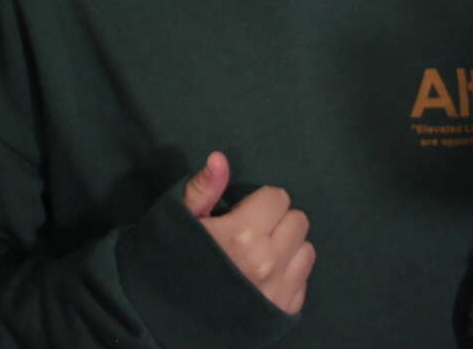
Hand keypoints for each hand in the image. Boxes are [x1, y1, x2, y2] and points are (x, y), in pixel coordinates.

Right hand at [183, 150, 313, 314]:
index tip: (245, 212)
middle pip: (298, 221)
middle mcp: (266, 262)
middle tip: (255, 232)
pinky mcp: (283, 311)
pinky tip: (267, 278)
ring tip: (263, 254)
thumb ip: (204, 188)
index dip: (261, 201)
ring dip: (288, 248)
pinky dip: (290, 275)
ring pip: (306, 250)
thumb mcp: (181, 220)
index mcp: (242, 233)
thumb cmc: (173, 260)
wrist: (166, 315)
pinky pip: (304, 281)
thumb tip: (220, 158)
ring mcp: (277, 290)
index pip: (278, 197)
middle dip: (278, 221)